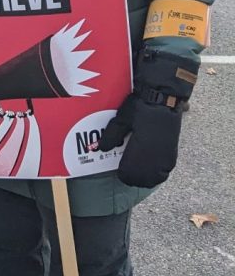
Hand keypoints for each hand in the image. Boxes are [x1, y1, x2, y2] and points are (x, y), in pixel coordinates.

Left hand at [97, 50, 197, 187]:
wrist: (164, 97)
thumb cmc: (141, 107)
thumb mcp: (122, 119)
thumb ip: (112, 135)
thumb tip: (102, 148)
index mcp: (140, 149)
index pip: (131, 172)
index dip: (123, 175)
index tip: (118, 172)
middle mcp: (155, 156)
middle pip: (144, 178)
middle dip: (133, 178)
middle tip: (125, 174)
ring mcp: (166, 155)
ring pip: (156, 177)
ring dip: (146, 178)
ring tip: (137, 174)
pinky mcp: (173, 151)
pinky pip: (165, 171)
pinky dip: (157, 174)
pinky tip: (151, 170)